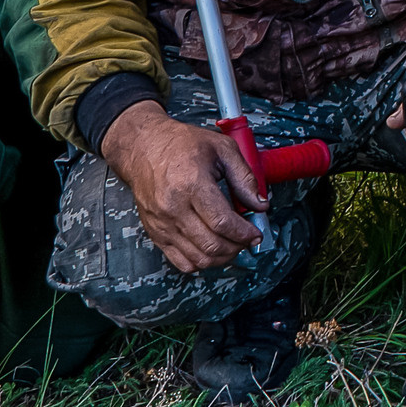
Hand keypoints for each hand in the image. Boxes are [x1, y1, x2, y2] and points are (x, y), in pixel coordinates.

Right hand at [102, 102, 265, 272]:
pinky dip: (201, 262)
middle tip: (248, 239)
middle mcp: (173, 208)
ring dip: (222, 258)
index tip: (256, 233)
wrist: (145, 148)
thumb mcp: (222, 148)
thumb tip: (260, 205)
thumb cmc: (182, 144)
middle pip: (211, 244)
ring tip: (234, 245)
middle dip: (237, 247)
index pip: (222, 222)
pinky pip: (181, 262)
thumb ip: (244, 178)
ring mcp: (162, 224)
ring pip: (198, 258)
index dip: (244, 233)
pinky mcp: (155, 233)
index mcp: (192, 184)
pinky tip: (212, 249)